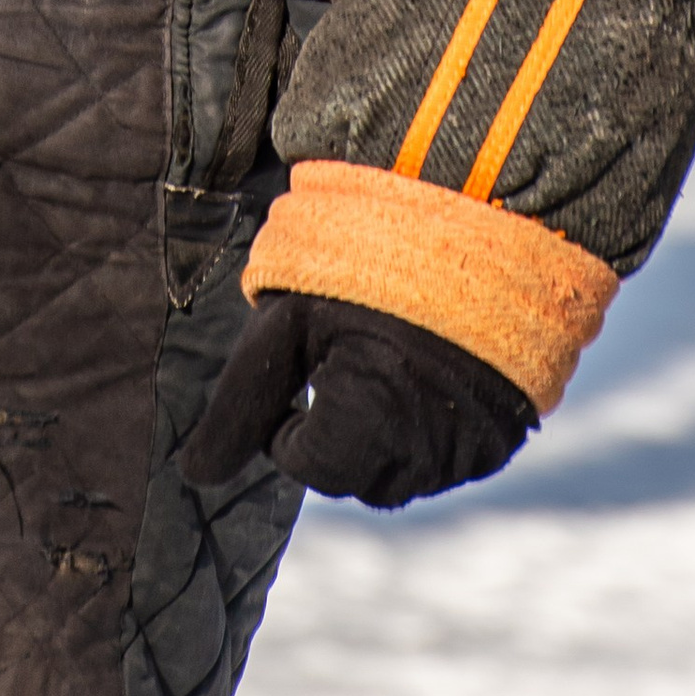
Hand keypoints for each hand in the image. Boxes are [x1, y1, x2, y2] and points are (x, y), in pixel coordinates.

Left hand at [181, 291, 535, 507]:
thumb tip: (192, 476)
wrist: (475, 217)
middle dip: (335, 434)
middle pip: (353, 478)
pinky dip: (428, 430)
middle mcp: (421, 457)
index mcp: (363, 427)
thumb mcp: (287, 321)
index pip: (304, 463)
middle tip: (342, 359)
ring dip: (380, 436)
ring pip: (401, 474)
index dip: (290, 417)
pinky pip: (450, 460)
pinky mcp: (502, 438)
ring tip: (383, 360)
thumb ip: (242, 404)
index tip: (306, 361)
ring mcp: (470, 452)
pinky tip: (424, 372)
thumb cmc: (366, 259)